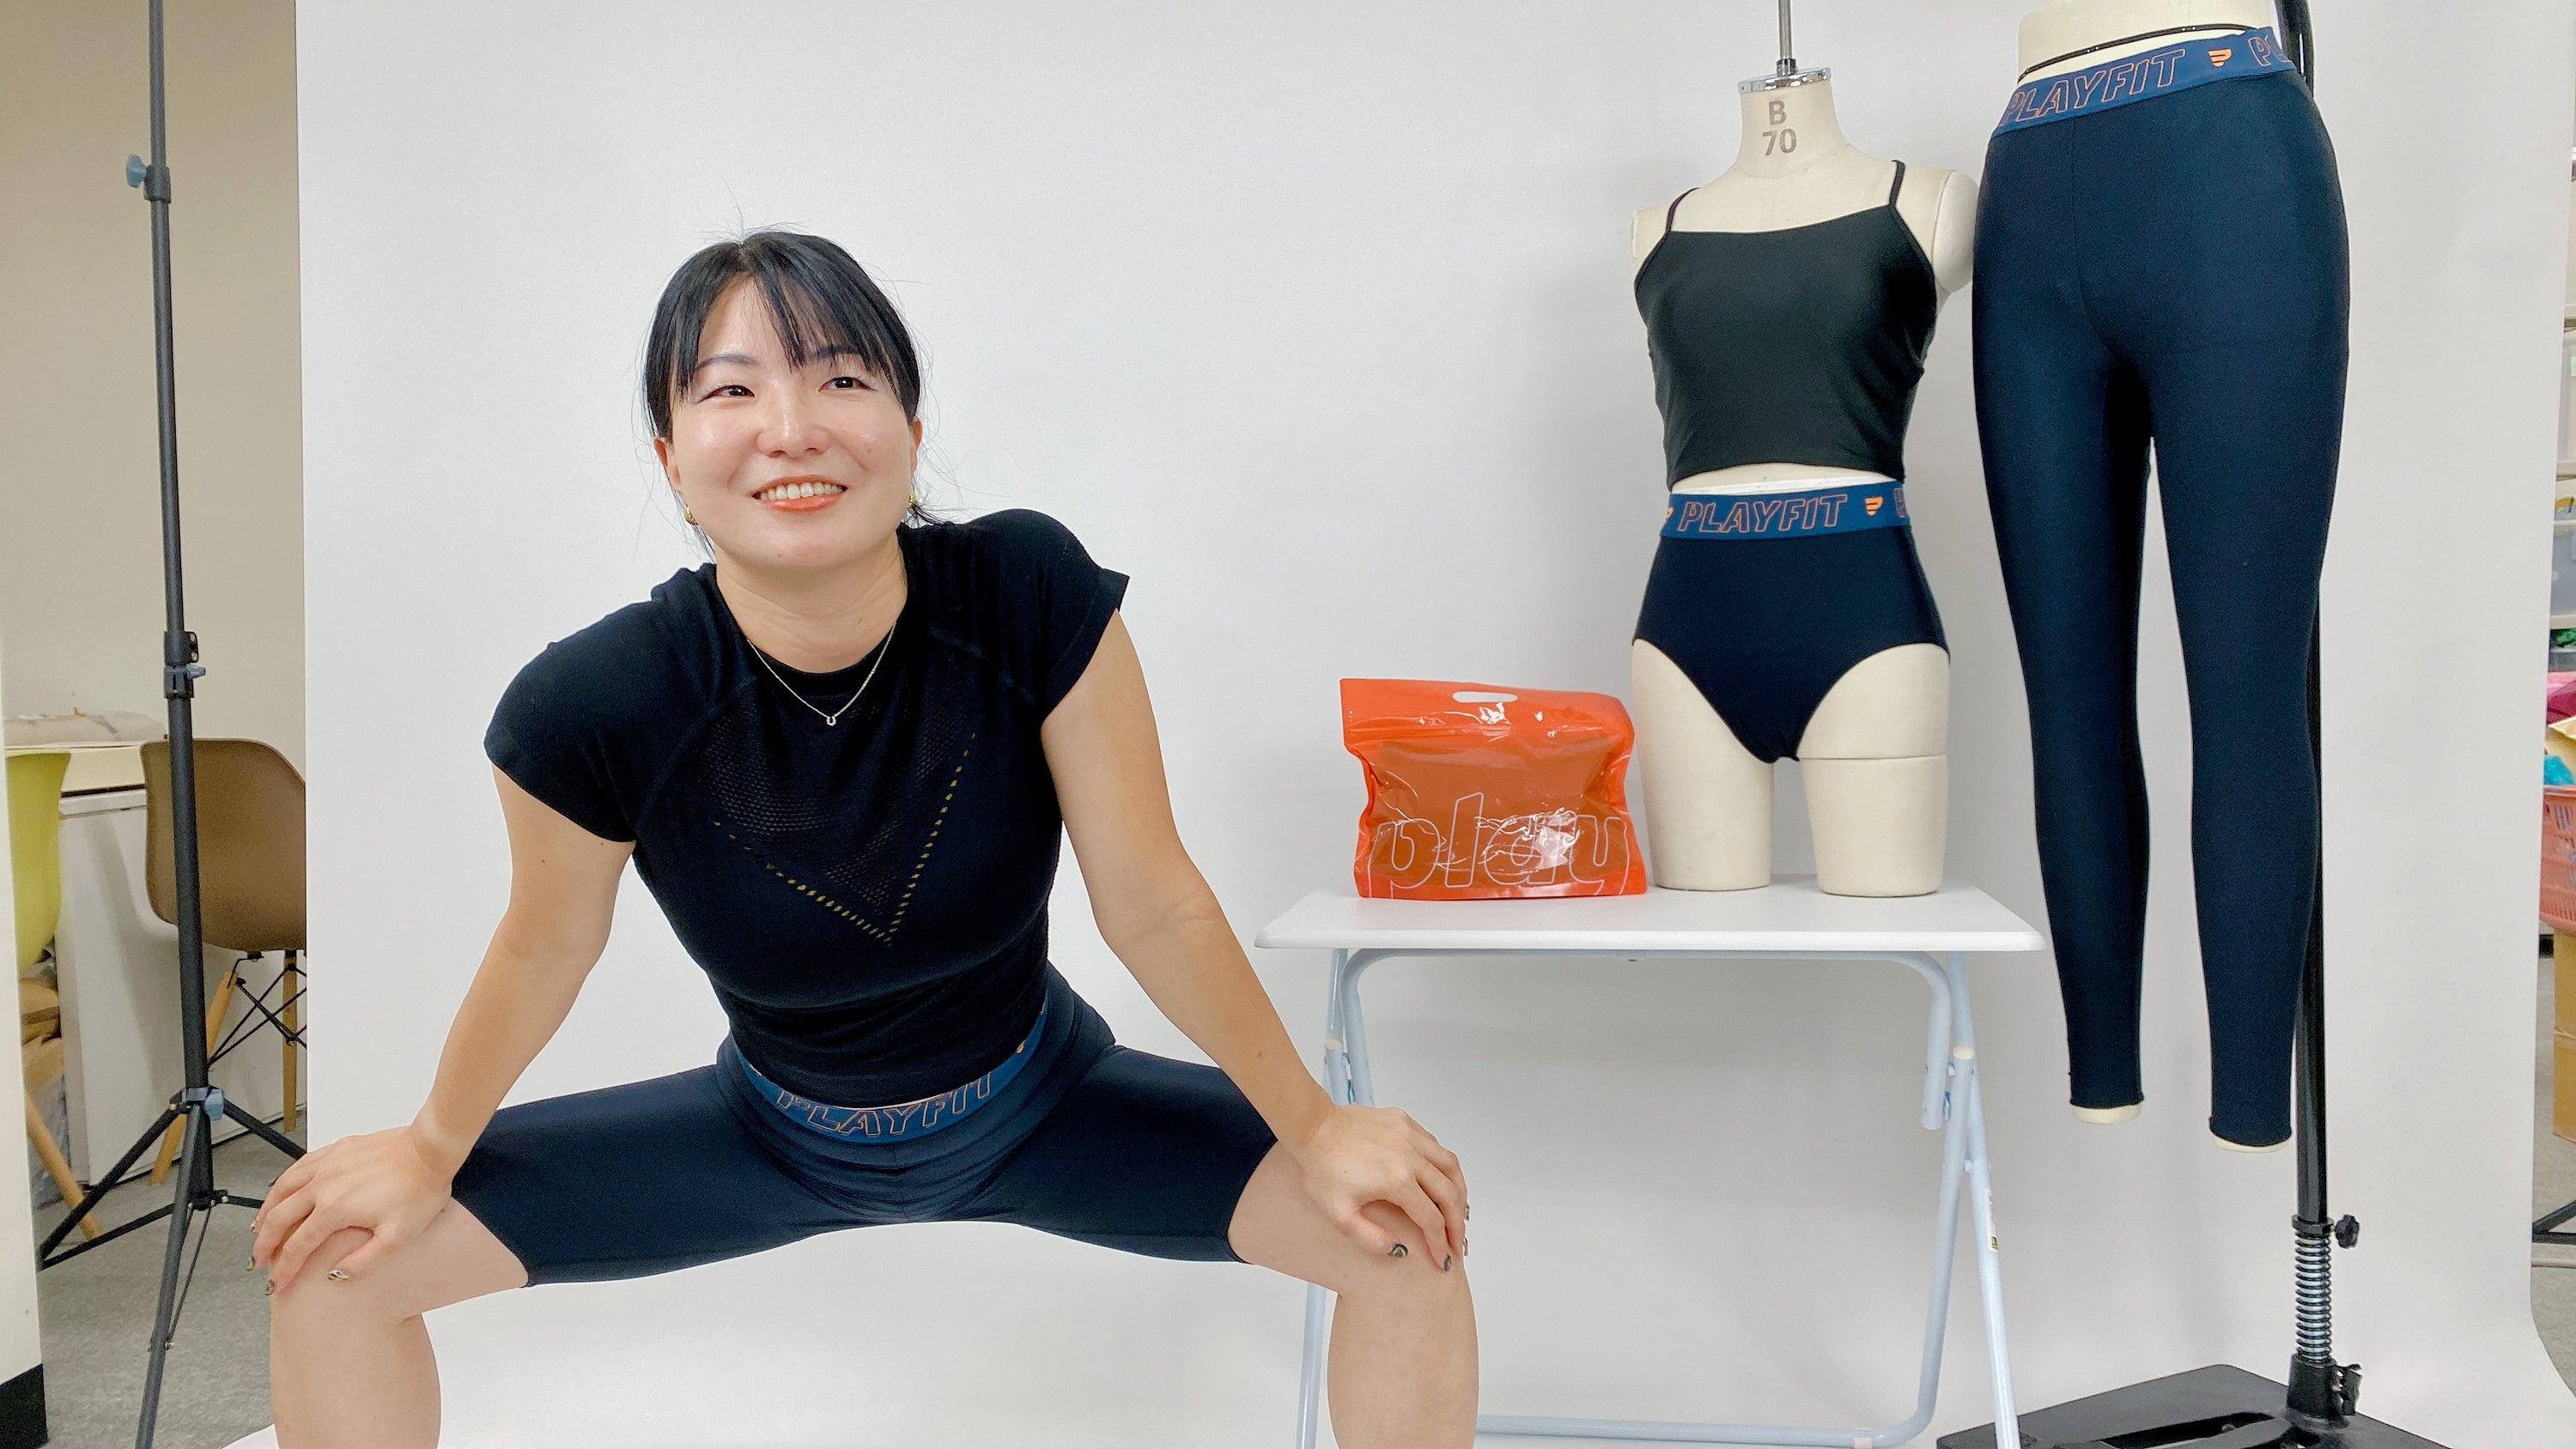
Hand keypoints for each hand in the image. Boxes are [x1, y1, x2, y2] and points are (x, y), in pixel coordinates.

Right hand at [251, 1125, 452, 1288]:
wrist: (431, 1149)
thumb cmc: (420, 1190)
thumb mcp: (397, 1237)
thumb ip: (364, 1261)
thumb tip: (335, 1275)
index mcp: (335, 1210)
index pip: (298, 1246)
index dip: (284, 1268)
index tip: (277, 1284)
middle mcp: (323, 1185)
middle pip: (280, 1218)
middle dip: (265, 1243)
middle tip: (258, 1261)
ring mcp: (327, 1164)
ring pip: (283, 1188)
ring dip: (267, 1211)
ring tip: (259, 1229)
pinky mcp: (337, 1149)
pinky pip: (299, 1166)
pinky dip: (283, 1182)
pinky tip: (282, 1189)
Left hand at [1290, 1103, 1467, 1268]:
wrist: (1312, 1128)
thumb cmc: (1322, 1167)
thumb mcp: (1339, 1215)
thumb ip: (1370, 1238)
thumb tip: (1399, 1248)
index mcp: (1397, 1180)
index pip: (1431, 1219)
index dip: (1440, 1244)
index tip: (1443, 1259)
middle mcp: (1410, 1155)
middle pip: (1449, 1194)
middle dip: (1457, 1223)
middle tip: (1456, 1241)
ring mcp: (1410, 1135)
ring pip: (1450, 1165)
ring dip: (1459, 1191)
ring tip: (1458, 1211)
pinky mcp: (1405, 1122)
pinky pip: (1435, 1145)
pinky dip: (1444, 1165)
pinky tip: (1440, 1178)